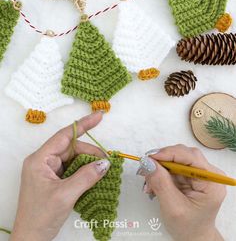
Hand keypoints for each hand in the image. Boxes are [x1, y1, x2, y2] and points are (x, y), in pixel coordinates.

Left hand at [10, 112, 109, 240]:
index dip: (83, 125)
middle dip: (90, 153)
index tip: (99, 116)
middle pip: (71, 148)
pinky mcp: (55, 179)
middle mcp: (44, 161)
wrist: (31, 239)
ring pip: (74, 158)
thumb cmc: (41, 216)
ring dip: (88, 163)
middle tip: (107, 162)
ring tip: (103, 169)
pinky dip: (84, 171)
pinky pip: (73, 169)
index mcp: (40, 159)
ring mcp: (49, 170)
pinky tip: (94, 175)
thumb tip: (104, 164)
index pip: (64, 136)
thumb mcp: (65, 195)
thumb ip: (86, 176)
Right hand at [138, 144, 225, 240]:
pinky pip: (172, 166)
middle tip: (145, 168)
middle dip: (162, 160)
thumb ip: (161, 183)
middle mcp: (208, 174)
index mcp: (211, 182)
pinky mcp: (190, 175)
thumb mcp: (173, 207)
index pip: (191, 157)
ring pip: (175, 159)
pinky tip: (153, 184)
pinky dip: (160, 173)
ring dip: (159, 167)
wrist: (193, 237)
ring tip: (148, 182)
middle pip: (183, 155)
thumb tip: (148, 162)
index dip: (170, 153)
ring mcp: (199, 173)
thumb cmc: (188, 227)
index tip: (150, 157)